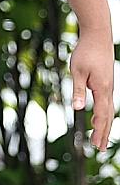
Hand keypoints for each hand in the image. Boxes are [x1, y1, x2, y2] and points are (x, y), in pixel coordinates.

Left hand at [70, 29, 115, 151]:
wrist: (97, 35)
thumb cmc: (86, 52)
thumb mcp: (77, 71)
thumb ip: (77, 90)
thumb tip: (76, 108)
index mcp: (102, 89)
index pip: (101, 114)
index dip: (99, 129)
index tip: (96, 143)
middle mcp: (108, 89)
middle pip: (108, 116)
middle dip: (104, 133)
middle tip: (100, 149)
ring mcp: (109, 85)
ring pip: (109, 110)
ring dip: (105, 125)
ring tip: (101, 139)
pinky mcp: (106, 81)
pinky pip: (107, 102)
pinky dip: (104, 114)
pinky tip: (98, 118)